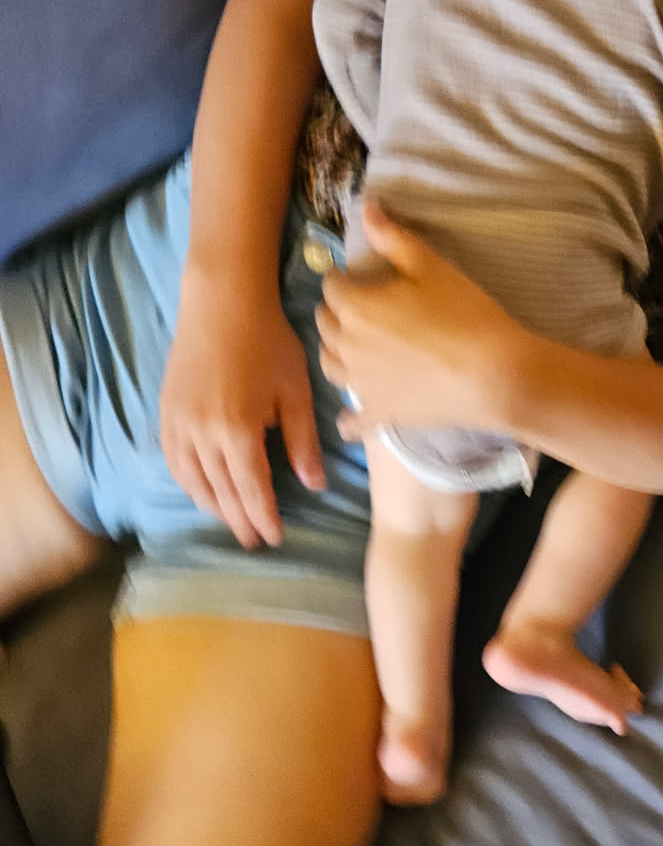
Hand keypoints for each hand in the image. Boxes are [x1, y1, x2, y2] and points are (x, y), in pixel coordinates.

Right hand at [160, 271, 325, 548]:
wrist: (222, 304)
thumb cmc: (268, 342)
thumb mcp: (296, 390)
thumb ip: (302, 440)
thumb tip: (314, 484)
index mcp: (237, 430)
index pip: (251, 489)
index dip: (264, 517)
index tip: (275, 538)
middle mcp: (201, 435)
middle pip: (221, 492)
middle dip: (240, 520)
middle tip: (255, 541)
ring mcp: (178, 425)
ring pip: (193, 483)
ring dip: (214, 507)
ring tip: (234, 520)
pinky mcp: (165, 415)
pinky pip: (175, 463)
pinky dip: (190, 485)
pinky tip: (205, 491)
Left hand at [315, 202, 522, 439]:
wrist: (494, 376)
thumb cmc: (465, 315)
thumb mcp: (431, 266)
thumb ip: (392, 238)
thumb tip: (363, 205)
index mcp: (355, 307)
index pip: (331, 286)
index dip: (345, 279)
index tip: (361, 278)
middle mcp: (347, 347)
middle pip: (325, 325)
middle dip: (337, 313)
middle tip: (363, 309)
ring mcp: (360, 385)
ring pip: (330, 366)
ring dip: (337, 353)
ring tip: (356, 349)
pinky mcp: (380, 414)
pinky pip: (350, 421)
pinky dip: (348, 418)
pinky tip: (350, 418)